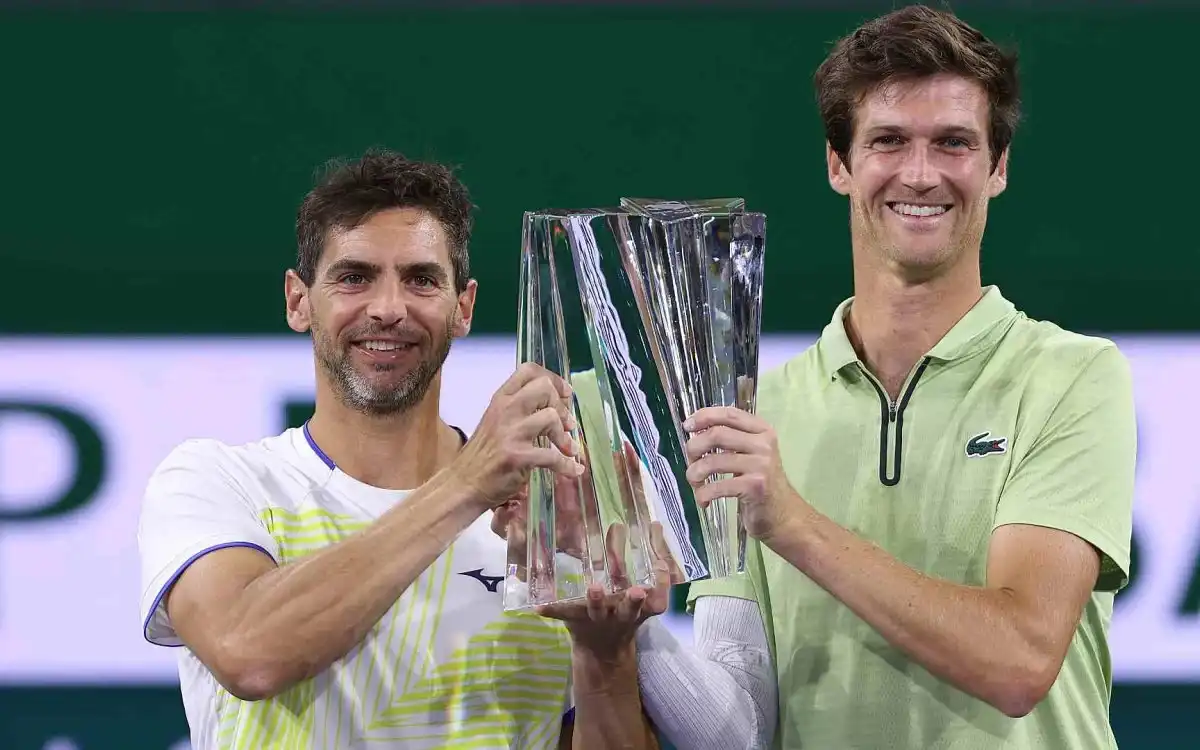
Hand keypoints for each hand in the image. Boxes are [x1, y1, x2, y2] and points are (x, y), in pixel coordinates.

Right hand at [454, 362, 582, 511]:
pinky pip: (552, 456)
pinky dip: (568, 464)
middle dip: (561, 406)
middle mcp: (505, 410)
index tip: (565, 394)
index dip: (553, 379)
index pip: (529, 371)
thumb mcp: (495, 422)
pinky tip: (574, 469)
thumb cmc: (481, 456)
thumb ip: (517, 411)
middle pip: (544, 388)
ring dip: (565, 436)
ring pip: (551, 417)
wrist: (463, 485)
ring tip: (569, 449)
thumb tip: (553, 407)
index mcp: (500, 400)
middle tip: (567, 424)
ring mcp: (511, 433)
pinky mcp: (518, 456)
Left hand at [536, 522, 680, 658]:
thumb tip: (642, 523)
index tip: (663, 566)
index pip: (656, 599)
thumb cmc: (622, 610)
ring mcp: (598, 619)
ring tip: (594, 588)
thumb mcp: (636, 592)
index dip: (663, 585)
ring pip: (598, 611)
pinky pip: (563, 615)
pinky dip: (552, 610)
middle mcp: (621, 616)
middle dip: (633, 601)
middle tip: (636, 590)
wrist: (603, 650)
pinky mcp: (576, 620)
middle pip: (630, 609)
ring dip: (596, 601)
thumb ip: (639, 560)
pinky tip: (538, 607)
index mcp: (640, 610)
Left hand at [684, 406, 795, 540]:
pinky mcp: (755, 487)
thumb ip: (730, 438)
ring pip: (712, 461)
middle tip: (691, 461)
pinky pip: (717, 486)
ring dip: (694, 474)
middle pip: (716, 434)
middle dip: (694, 448)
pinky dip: (703, 494)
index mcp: (762, 430)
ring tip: (695, 483)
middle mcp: (764, 444)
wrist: (783, 514)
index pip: (729, 414)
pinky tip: (703, 500)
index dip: (704, 416)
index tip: (688, 426)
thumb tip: (695, 432)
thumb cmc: (759, 482)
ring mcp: (761, 465)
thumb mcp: (750, 453)